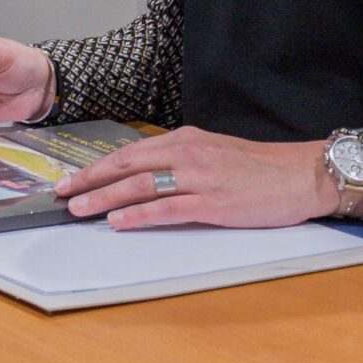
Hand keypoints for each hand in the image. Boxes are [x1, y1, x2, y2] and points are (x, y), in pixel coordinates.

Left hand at [55, 128, 336, 229]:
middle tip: (61, 194)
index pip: (130, 153)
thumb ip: (181, 161)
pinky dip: (139, 215)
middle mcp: (187, 153)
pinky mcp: (213, 202)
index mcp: (185, 140)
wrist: (302, 174)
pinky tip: (118, 222)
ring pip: (140, 186)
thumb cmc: (260, 168)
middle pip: (126, 166)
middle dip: (90, 180)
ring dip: (105, 198)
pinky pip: (167, 208)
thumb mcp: (214, 153)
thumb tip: (146, 176)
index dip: (97, 167)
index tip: (71, 179)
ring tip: (78, 209)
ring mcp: (199, 177)